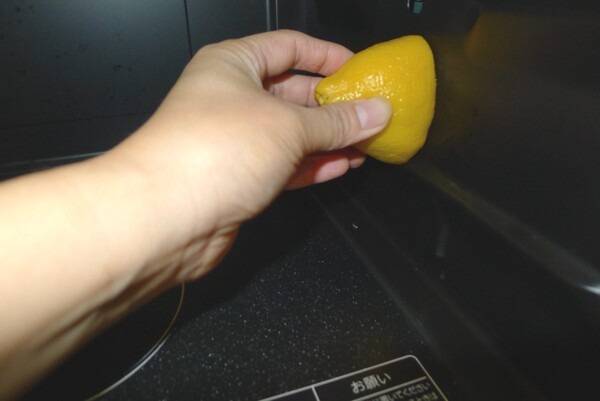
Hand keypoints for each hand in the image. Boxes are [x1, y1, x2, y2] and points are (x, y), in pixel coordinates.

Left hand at [104, 30, 391, 282]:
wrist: (166, 217)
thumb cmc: (218, 149)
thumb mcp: (288, 126)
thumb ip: (337, 121)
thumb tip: (379, 112)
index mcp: (233, 64)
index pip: (288, 47)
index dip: (326, 56)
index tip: (361, 71)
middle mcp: (231, 98)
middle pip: (292, 93)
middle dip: (334, 105)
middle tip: (373, 115)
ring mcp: (234, 141)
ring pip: (291, 134)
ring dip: (329, 140)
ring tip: (368, 144)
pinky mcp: (238, 178)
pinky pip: (283, 165)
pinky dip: (312, 165)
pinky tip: (343, 166)